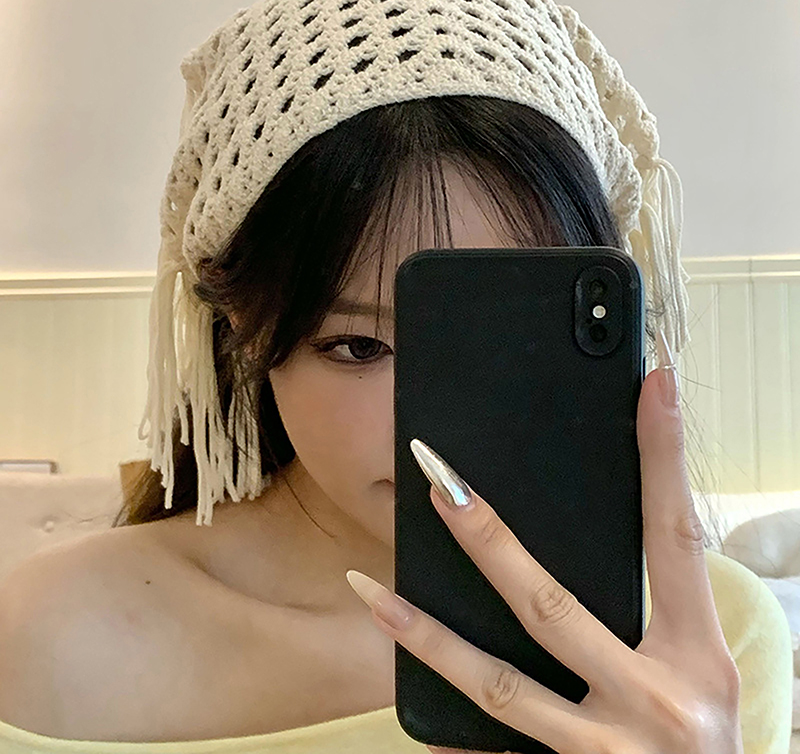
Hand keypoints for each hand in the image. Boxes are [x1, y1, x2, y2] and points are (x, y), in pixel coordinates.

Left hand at [345, 334, 743, 753]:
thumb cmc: (703, 738)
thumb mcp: (699, 670)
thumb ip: (653, 610)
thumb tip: (584, 539)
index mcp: (696, 654)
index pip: (672, 536)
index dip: (662, 457)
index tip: (648, 386)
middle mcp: (655, 701)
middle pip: (551, 604)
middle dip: (488, 540)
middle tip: (438, 483)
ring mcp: (606, 751)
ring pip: (499, 687)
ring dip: (429, 637)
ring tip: (374, 592)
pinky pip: (494, 750)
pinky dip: (447, 721)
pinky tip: (409, 698)